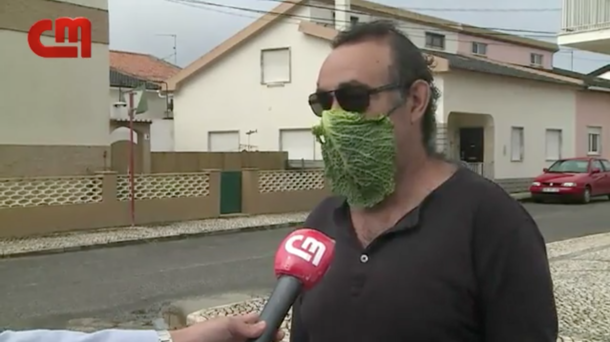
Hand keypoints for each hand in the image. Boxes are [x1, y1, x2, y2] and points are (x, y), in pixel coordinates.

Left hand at [169, 313, 284, 341]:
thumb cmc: (203, 335)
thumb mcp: (226, 325)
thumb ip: (245, 326)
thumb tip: (264, 324)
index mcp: (234, 325)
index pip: (254, 323)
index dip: (266, 325)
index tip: (279, 329)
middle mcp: (235, 337)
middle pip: (256, 337)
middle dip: (268, 338)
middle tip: (279, 338)